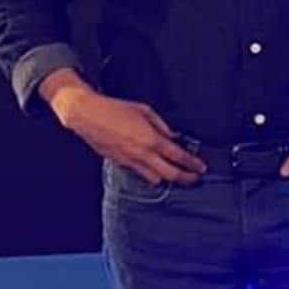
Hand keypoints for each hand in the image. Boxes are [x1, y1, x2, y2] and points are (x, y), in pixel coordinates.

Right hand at [55, 85, 206, 184]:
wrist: (88, 116)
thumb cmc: (115, 109)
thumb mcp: (145, 110)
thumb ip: (162, 125)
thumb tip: (173, 136)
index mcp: (151, 139)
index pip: (178, 157)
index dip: (192, 164)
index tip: (201, 168)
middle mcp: (142, 154)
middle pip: (170, 175)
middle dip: (186, 178)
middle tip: (194, 178)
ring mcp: (131, 162)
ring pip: (155, 179)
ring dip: (167, 177)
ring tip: (174, 174)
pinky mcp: (120, 164)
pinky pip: (140, 174)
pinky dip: (150, 174)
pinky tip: (154, 167)